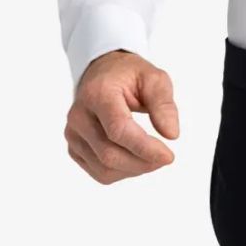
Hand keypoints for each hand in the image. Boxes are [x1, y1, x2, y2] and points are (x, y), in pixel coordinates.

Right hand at [64, 50, 179, 183]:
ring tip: (153, 157)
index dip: (144, 148)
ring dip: (135, 169)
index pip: (118, 129)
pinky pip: (99, 172)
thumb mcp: (154, 78)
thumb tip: (171, 135)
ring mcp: (73, 133)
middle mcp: (79, 115)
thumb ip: (164, 104)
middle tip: (166, 157)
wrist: (102, 73)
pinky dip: (122, 172)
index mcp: (98, 94)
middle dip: (143, 162)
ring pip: (104, 168)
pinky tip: (136, 158)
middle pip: (110, 154)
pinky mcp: (74, 147)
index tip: (168, 156)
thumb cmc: (129, 75)